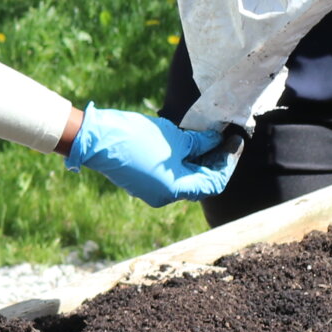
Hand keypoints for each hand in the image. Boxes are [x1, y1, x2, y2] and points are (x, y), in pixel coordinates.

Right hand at [65, 105, 237, 206]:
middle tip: (224, 136)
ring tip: (208, 136)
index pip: (213, 182)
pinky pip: (170, 174)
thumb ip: (199, 142)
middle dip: (214, 160)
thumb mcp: (174, 137)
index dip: (227, 162)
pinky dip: (183, 160)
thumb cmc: (136, 137)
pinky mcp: (143, 181)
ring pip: (185, 178)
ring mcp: (152, 190)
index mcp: (175, 189)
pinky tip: (188, 141)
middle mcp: (165, 196)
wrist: (96, 138)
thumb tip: (216, 142)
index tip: (234, 141)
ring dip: (198, 159)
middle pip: (200, 182)